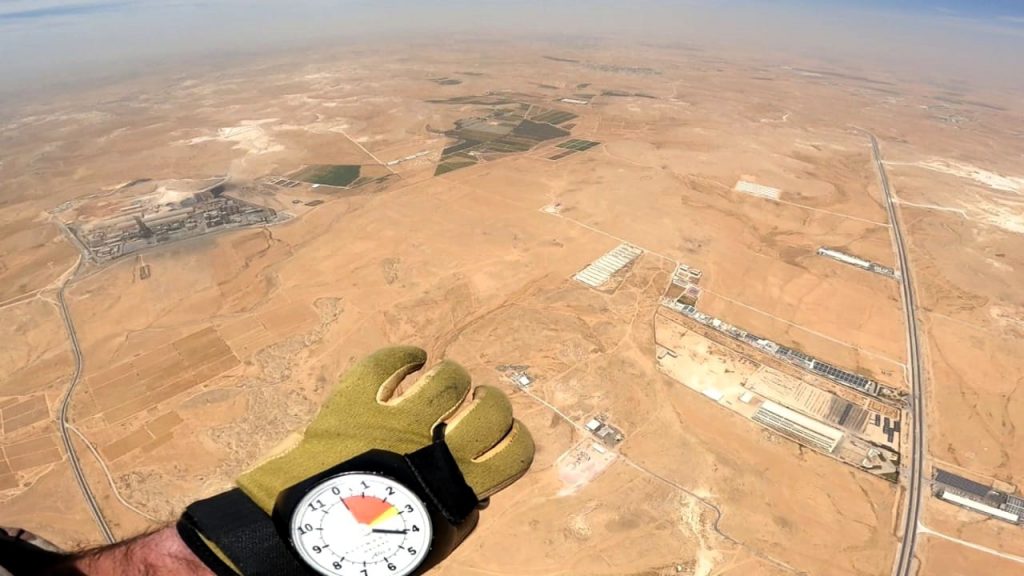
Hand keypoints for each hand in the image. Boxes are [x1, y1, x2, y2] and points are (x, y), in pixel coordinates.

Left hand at [187, 346, 534, 573]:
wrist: (292, 544)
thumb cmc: (361, 551)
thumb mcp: (426, 540)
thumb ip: (455, 510)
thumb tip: (477, 488)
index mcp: (456, 490)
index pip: (516, 452)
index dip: (515, 439)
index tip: (501, 437)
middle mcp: (432, 451)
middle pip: (490, 409)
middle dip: (490, 403)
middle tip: (476, 405)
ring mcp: (393, 422)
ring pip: (446, 378)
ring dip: (451, 377)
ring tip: (442, 381)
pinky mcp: (353, 405)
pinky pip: (385, 364)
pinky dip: (402, 357)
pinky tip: (411, 358)